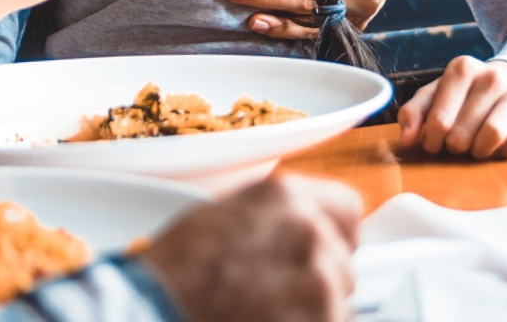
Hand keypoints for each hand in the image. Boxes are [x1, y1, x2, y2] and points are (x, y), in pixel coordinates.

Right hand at [140, 177, 360, 321]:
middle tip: (274, 290)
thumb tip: (298, 221)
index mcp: (286, 196)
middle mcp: (309, 232)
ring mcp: (318, 282)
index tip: (320, 250)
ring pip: (338, 301)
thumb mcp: (222, 214)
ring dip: (311, 310)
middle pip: (342, 261)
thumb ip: (272, 214)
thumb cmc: (178, 270)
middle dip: (315, 278)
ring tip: (267, 311)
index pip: (347, 209)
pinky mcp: (320, 321)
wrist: (159, 310)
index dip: (332, 233)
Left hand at [398, 56, 506, 158]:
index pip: (439, 121)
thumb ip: (414, 113)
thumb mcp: (436, 95)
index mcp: (461, 68)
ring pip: (492, 136)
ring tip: (476, 146)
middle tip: (457, 145)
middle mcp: (491, 76)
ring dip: (479, 151)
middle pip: (463, 134)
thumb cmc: (466, 94)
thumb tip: (406, 140)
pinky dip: (506, 150)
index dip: (432, 141)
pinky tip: (499, 145)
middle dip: (455, 147)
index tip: (435, 143)